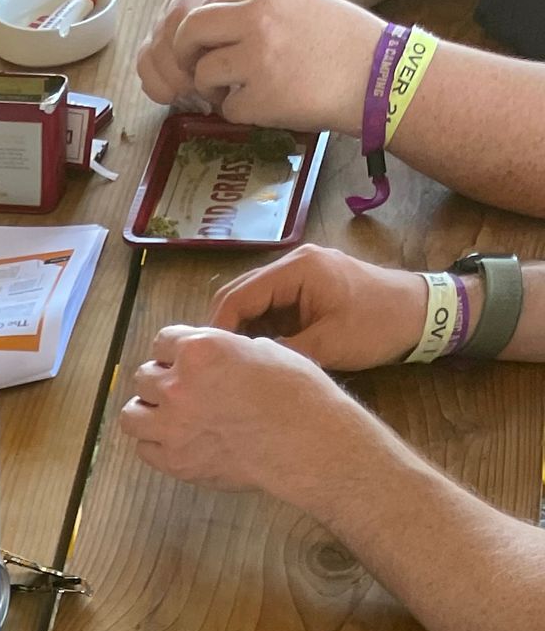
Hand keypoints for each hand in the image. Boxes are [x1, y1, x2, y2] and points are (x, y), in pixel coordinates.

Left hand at [119, 324, 372, 506]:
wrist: (303, 443)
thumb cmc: (295, 392)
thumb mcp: (263, 349)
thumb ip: (226, 351)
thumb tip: (216, 358)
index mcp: (200, 349)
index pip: (162, 341)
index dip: (173, 352)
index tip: (181, 362)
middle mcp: (178, 384)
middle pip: (144, 377)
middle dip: (160, 382)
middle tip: (179, 393)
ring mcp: (172, 426)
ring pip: (131, 415)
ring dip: (146, 413)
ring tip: (165, 418)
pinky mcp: (174, 461)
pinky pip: (144, 449)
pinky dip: (155, 444)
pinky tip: (174, 442)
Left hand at [137, 0, 382, 136]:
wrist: (376, 76)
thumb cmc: (340, 43)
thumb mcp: (299, 2)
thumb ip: (258, 7)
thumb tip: (214, 24)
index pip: (208, 2)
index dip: (199, 29)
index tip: (204, 46)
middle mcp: (259, 16)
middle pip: (190, 31)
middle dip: (185, 55)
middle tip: (197, 71)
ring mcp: (258, 57)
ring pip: (202, 73)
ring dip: (211, 89)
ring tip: (236, 91)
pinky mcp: (261, 96)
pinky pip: (225, 109)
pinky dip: (238, 113)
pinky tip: (263, 106)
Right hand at [212, 243, 431, 372]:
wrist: (421, 312)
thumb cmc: (378, 325)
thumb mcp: (327, 346)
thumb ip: (281, 352)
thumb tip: (241, 367)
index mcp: (297, 269)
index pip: (238, 296)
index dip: (217, 330)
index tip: (209, 364)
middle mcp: (294, 263)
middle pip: (239, 294)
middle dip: (223, 330)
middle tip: (215, 367)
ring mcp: (300, 273)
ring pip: (252, 301)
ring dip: (241, 331)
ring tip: (233, 363)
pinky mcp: (307, 287)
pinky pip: (270, 306)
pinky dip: (259, 329)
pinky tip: (257, 353)